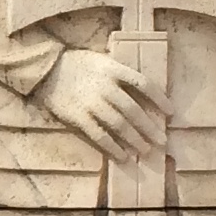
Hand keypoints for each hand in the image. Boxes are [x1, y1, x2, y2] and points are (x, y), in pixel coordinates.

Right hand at [38, 50, 167, 161]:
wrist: (44, 69)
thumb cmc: (75, 64)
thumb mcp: (100, 59)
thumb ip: (118, 73)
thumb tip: (141, 91)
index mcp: (113, 69)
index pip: (143, 84)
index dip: (159, 98)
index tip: (171, 112)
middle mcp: (105, 87)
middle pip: (133, 110)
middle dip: (150, 127)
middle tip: (162, 140)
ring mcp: (91, 103)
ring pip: (119, 125)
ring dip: (135, 139)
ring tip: (146, 150)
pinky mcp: (78, 117)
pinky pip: (99, 135)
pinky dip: (113, 147)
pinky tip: (123, 156)